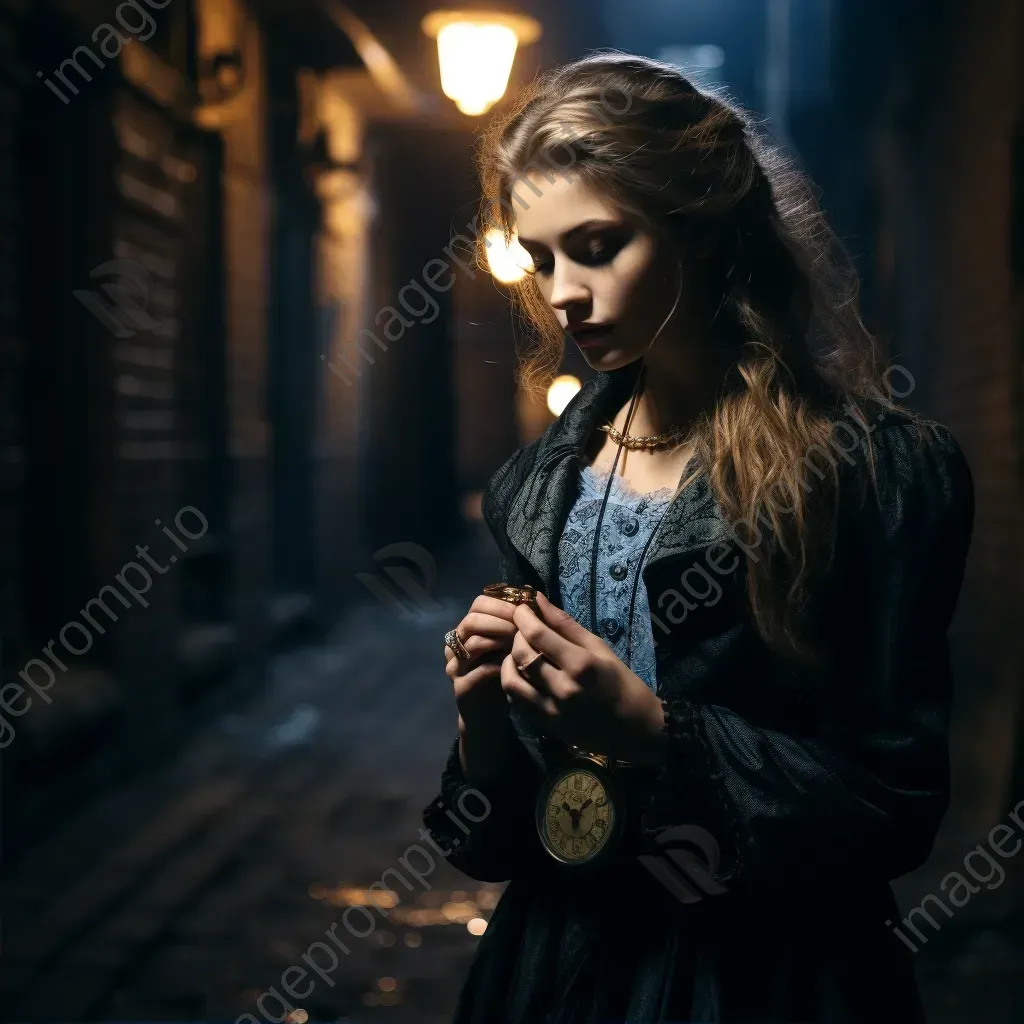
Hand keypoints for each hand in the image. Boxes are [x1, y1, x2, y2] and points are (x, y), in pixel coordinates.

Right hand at [444, 593, 518, 726]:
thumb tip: (536, 601)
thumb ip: (516, 626)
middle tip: (523, 627)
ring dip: (501, 640)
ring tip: (521, 644)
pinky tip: (516, 665)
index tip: (525, 611)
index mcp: (467, 630)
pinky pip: (479, 670)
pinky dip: (500, 664)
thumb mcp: (510, 647)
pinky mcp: (461, 686)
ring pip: (473, 642)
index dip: (503, 604)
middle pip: (472, 620)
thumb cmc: (502, 676)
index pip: (479, 604)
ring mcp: (455, 665)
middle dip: (501, 620)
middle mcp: (456, 645)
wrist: (487, 716)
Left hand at [501, 591, 666, 765]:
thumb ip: (566, 624)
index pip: (538, 635)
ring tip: (520, 653)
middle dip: (516, 636)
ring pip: (511, 681)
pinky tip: (524, 674)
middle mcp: (563, 688)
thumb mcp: (598, 647)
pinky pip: (516, 701)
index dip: (523, 617)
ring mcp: (551, 710)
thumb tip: (538, 599)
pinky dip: (514, 682)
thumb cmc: (620, 681)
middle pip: (521, 655)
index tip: (522, 609)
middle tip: (523, 630)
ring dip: (509, 661)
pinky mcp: (545, 725)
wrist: (632, 728)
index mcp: (581, 664)